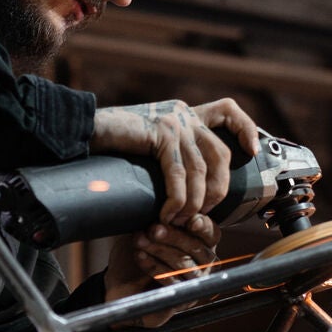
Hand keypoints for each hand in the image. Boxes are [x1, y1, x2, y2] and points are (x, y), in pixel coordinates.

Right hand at [91, 96, 259, 226]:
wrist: (80, 130)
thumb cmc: (111, 145)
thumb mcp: (150, 146)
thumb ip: (172, 155)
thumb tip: (190, 187)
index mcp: (185, 114)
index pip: (227, 110)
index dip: (245, 128)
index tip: (251, 151)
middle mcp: (184, 114)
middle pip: (221, 154)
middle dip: (218, 191)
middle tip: (202, 214)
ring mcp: (174, 122)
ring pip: (201, 170)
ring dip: (194, 202)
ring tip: (180, 221)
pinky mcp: (160, 134)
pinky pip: (179, 174)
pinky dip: (177, 199)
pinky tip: (168, 214)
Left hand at [105, 213, 220, 322]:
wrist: (120, 285)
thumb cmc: (138, 252)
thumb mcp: (146, 229)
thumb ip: (159, 217)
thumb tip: (159, 201)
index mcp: (202, 243)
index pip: (211, 232)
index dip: (203, 225)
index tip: (190, 220)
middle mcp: (204, 263)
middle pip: (196, 247)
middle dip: (173, 236)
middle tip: (153, 229)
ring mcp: (195, 281)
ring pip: (183, 263)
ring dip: (160, 250)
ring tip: (140, 241)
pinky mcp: (181, 298)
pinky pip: (172, 281)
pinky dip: (155, 267)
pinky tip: (140, 257)